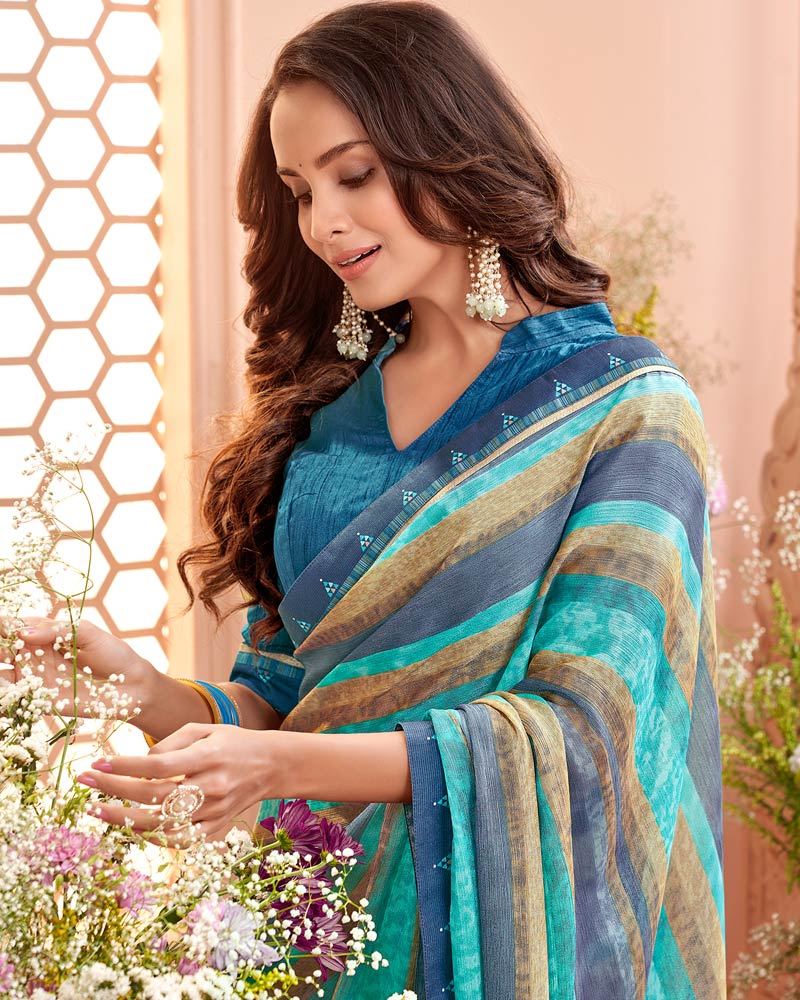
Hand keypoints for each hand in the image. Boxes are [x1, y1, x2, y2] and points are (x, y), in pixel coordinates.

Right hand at [4, 617, 153, 720]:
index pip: (12, 626)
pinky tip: (1, 692)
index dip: (2, 625)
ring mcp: (32, 678)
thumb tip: (23, 631)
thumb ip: (56, 630)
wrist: (130, 686)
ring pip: (1, 674)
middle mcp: (32, 655)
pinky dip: (3, 695)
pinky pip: (12, 698)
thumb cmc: (112, 653)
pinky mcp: (37, 701)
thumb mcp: (86, 632)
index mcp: (42, 634)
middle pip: (1, 649)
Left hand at [76, 724, 280, 843]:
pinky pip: (179, 841)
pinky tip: (132, 827)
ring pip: (162, 825)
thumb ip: (172, 742)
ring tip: (98, 811)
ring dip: (125, 820)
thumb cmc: (235, 742)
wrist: (273, 766)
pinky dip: (153, 838)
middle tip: (86, 782)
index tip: (98, 762)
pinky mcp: (215, 828)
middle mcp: (211, 787)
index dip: (125, 766)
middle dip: (114, 791)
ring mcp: (213, 812)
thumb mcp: (207, 729)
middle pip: (155, 797)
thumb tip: (140, 761)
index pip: (159, 765)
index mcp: (208, 756)